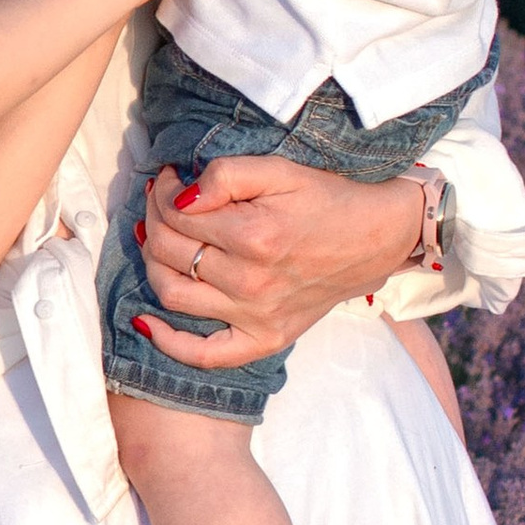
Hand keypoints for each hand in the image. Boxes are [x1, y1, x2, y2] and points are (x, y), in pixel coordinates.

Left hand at [130, 152, 421, 366]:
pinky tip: (146, 321)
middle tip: (161, 203)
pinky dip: (169, 342)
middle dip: (153, 220)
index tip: (168, 179)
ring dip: (151, 265)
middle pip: (169, 253)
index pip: (176, 216)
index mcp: (254, 237)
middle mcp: (251, 282)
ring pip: (173, 295)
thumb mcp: (280, 170)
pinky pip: (205, 355)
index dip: (161, 192)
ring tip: (157, 241)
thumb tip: (180, 197)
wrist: (377, 237)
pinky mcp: (266, 339)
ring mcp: (257, 316)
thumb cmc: (327, 199)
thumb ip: (226, 176)